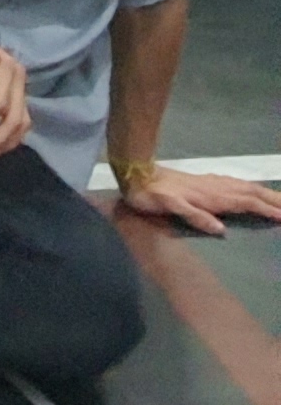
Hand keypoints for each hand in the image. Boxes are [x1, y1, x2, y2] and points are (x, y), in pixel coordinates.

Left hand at [118, 167, 280, 234]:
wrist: (137, 174)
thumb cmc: (151, 195)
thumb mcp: (169, 206)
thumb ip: (195, 216)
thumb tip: (221, 229)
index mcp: (212, 196)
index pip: (247, 203)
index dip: (267, 210)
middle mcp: (217, 188)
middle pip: (252, 193)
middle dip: (274, 201)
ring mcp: (211, 183)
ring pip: (246, 187)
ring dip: (266, 194)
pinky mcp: (204, 181)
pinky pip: (236, 184)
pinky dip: (250, 188)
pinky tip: (251, 191)